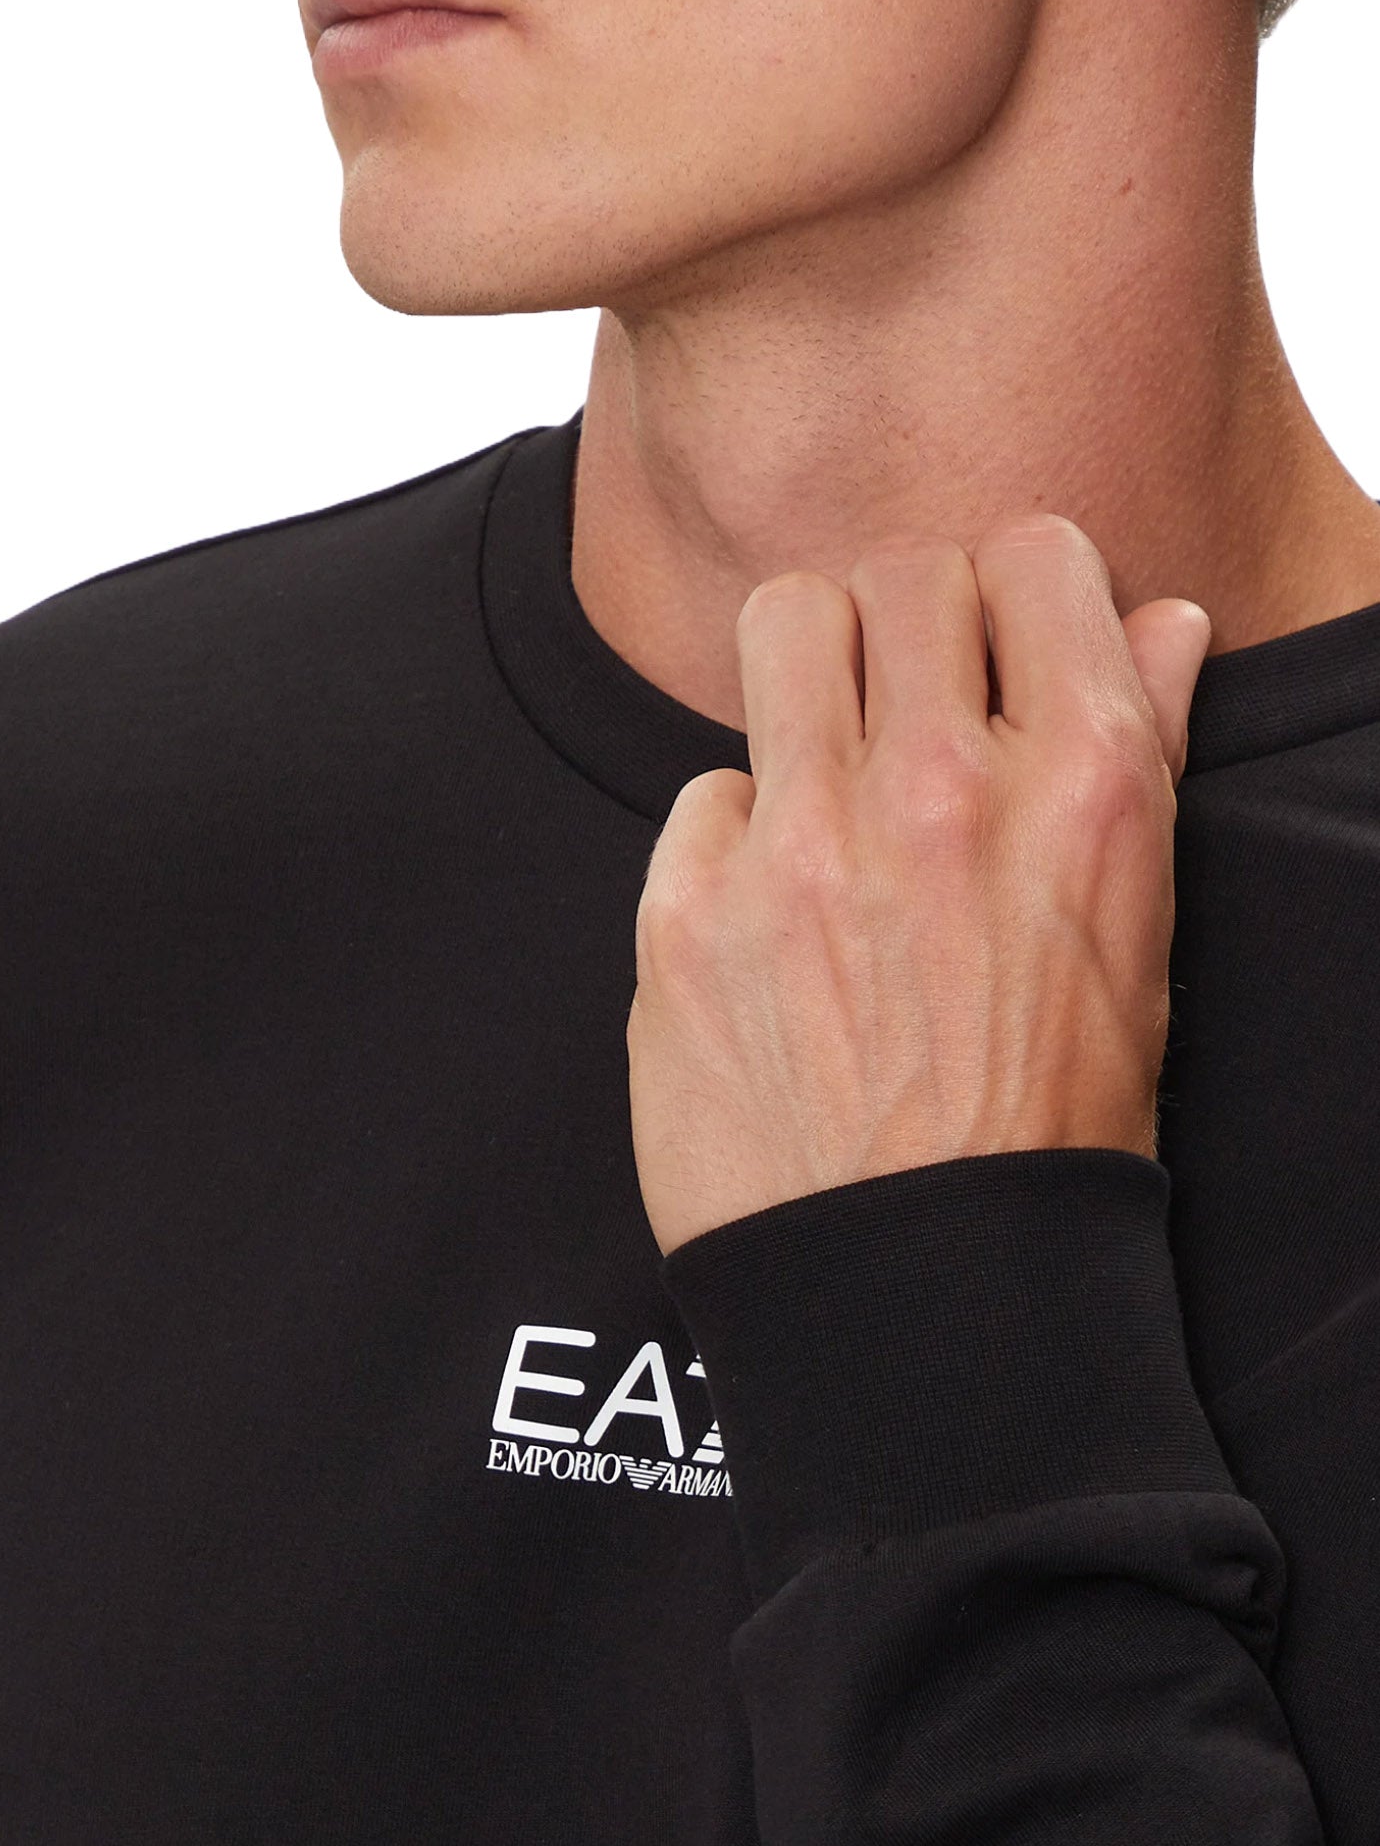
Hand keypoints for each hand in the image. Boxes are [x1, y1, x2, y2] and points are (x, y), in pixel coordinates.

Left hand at [627, 515, 1211, 1257]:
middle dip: (908, 625)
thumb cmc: (1049, 1124)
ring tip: (828, 770)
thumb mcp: (1141, 937)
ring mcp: (801, 849)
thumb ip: (1145, 751)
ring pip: (784, 625)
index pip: (1034, 555)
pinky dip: (737, 835)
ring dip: (809, 677)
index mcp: (1081, 789)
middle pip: (900, 573)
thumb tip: (1159, 621)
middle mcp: (940, 794)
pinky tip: (773, 916)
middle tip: (908, 705)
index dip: (1015, 588)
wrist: (926, 1291)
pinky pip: (702, 790)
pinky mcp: (687, 915)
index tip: (999, 636)